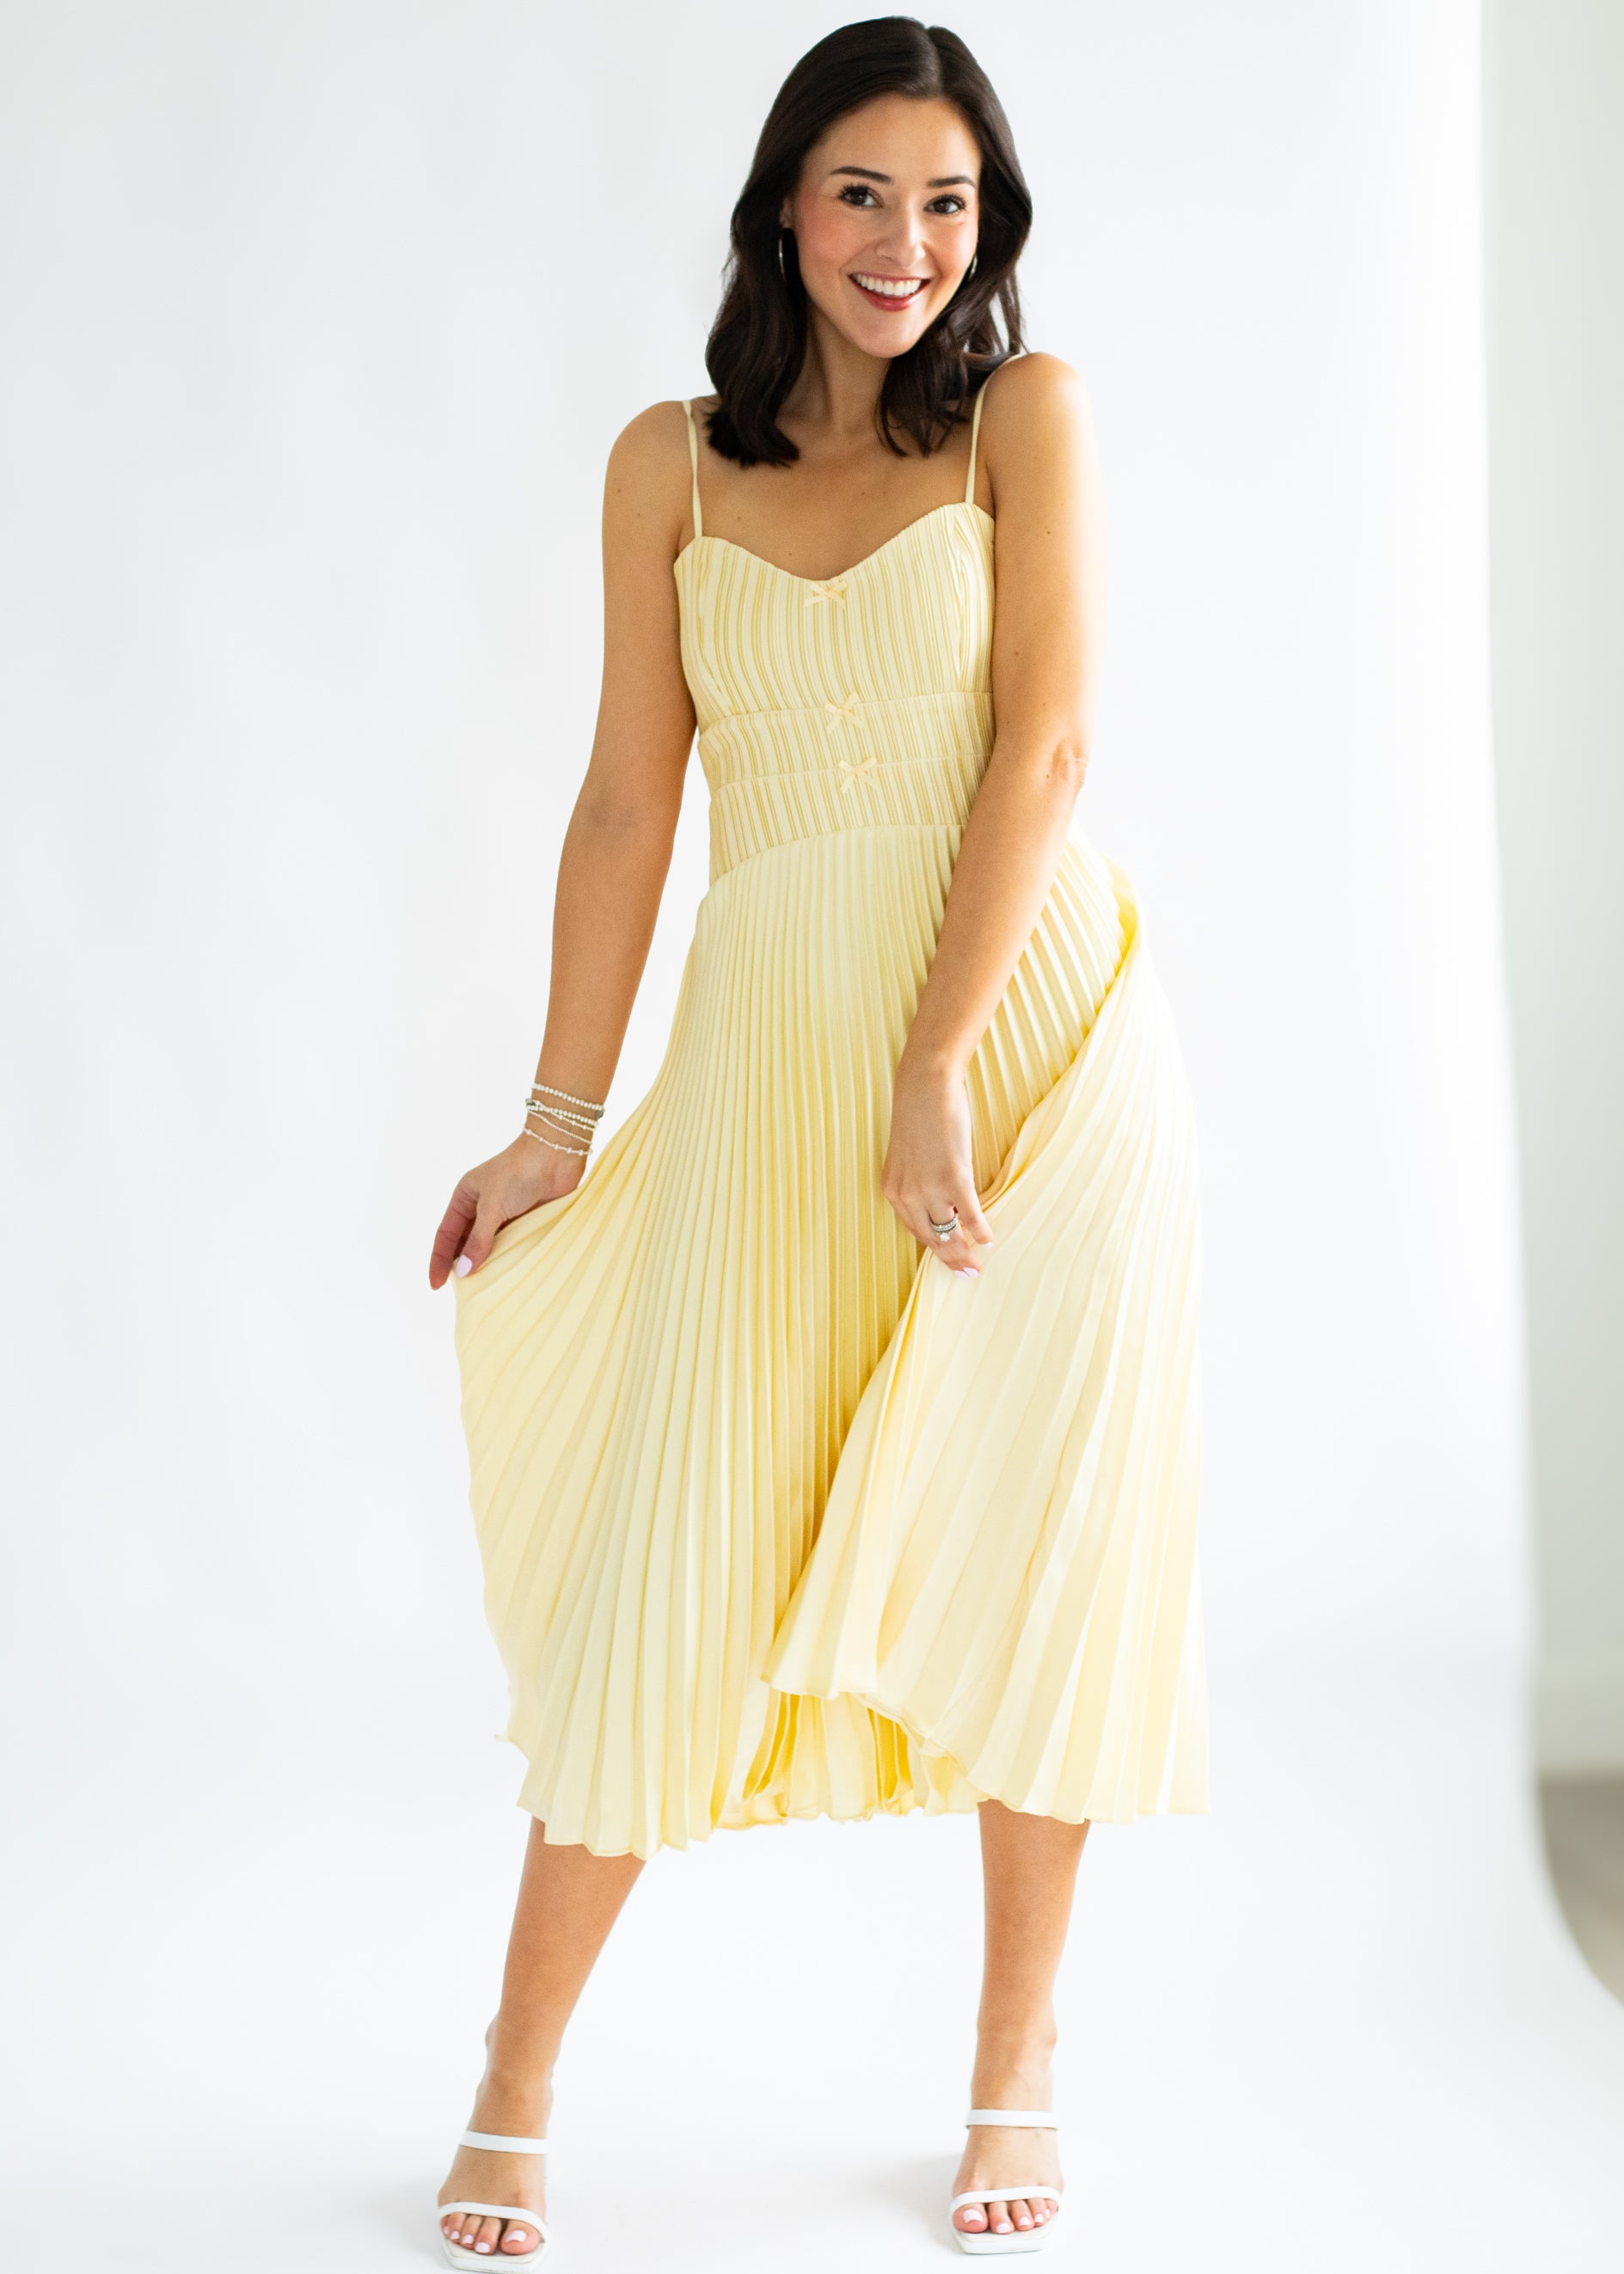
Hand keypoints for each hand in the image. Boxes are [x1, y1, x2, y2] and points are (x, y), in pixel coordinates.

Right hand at [428, 1133, 584, 1287]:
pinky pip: (511, 1245)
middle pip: (465, 1243)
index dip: (439, 1260)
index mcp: (465, 1197)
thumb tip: (464, 1271)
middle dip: (461, 1265)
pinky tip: (506, 1276)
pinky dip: (507, 1260)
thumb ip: (479, 1240)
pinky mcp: (525, 1220)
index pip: (446, 1234)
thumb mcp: (493, 1206)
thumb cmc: (519, 1173)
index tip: (435, 1285)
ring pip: (489, 1246)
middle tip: (460, 1293)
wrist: (556, 1155)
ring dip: (486, 1265)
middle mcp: (481, 1206)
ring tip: (481, 1290)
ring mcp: (504, 1214)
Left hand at [881, 1057, 994, 1275]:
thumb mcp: (909, 1155)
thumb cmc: (920, 1115)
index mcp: (894, 1191)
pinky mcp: (954, 1177)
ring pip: (949, 1232)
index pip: (915, 1230)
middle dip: (950, 1259)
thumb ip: (919, 1180)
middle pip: (931, 1238)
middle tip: (967, 1274)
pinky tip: (989, 1238)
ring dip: (964, 1252)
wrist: (925, 1086)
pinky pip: (970, 1214)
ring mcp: (930, 1188)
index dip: (934, 1248)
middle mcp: (907, 1195)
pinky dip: (980, 1230)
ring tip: (977, 1264)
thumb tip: (942, 1201)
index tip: (947, 1260)